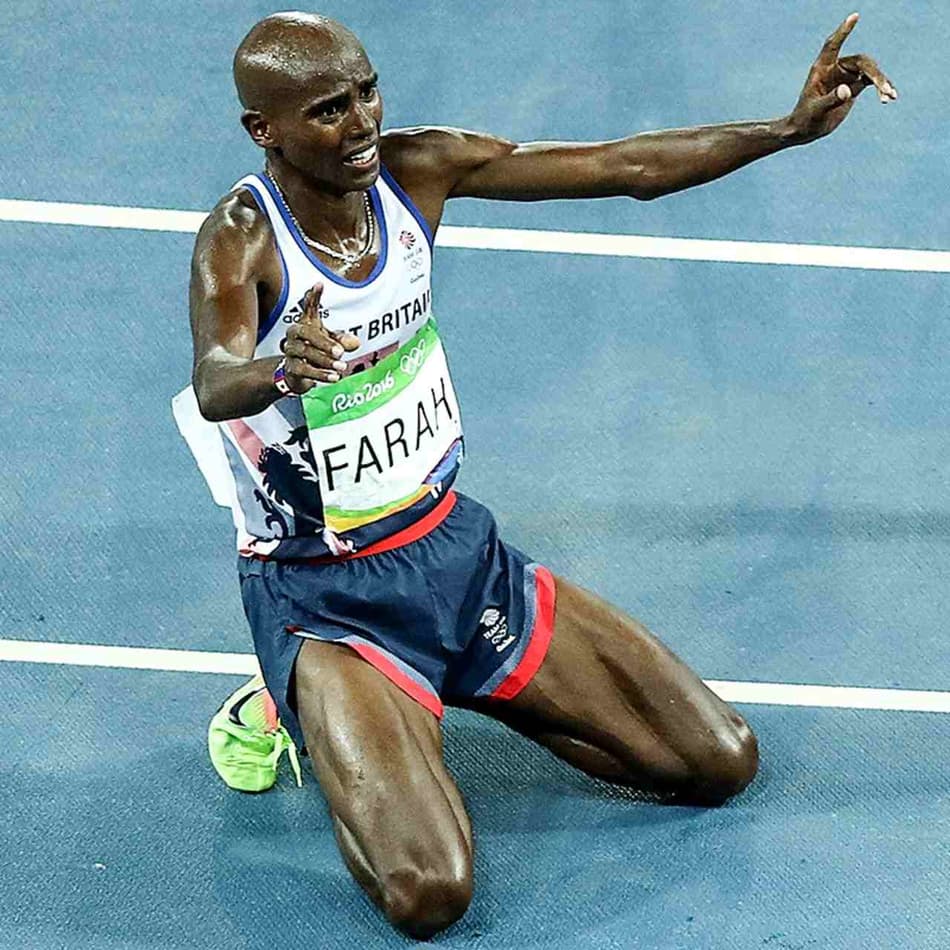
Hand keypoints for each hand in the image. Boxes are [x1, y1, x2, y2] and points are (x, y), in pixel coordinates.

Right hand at [280, 283, 359, 393]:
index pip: (308, 307)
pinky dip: (321, 375)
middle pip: (307, 334)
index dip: (312, 296)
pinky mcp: (291, 368)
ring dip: (325, 361)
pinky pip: (305, 371)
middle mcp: (294, 334)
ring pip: (306, 353)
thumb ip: (342, 339)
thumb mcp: (329, 342)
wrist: (295, 373)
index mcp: (305, 323)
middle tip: (341, 351)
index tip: (319, 284)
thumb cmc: (314, 350)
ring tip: (342, 367)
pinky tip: (334, 377)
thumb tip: (356, 343)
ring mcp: (290, 351)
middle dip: (325, 343)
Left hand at [785, 13, 897, 145]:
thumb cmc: (805, 119)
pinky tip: (889, 98)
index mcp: (822, 68)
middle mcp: (836, 68)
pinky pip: (872, 82)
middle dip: (874, 74)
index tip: (855, 16)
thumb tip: (847, 90)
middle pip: (861, 62)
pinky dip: (881, 89)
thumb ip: (831, 99)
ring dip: (881, 82)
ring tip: (889, 96)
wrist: (807, 130)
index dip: (843, 31)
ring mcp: (847, 76)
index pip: (833, 45)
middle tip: (883, 88)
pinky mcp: (855, 86)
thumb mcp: (816, 110)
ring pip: (870, 71)